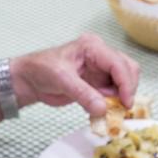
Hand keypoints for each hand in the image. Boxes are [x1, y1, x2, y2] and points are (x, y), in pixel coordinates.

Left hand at [11, 33, 139, 116]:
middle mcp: (100, 55)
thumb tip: (103, 109)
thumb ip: (83, 94)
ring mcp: (100, 69)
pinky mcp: (97, 83)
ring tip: (109, 110)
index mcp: (92, 46)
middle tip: (121, 108)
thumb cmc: (41, 70)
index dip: (126, 83)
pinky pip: (113, 93)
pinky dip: (112, 103)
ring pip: (124, 82)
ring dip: (121, 97)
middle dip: (127, 89)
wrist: (29, 80)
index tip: (126, 103)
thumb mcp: (62, 80)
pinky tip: (100, 110)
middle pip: (128, 69)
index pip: (118, 63)